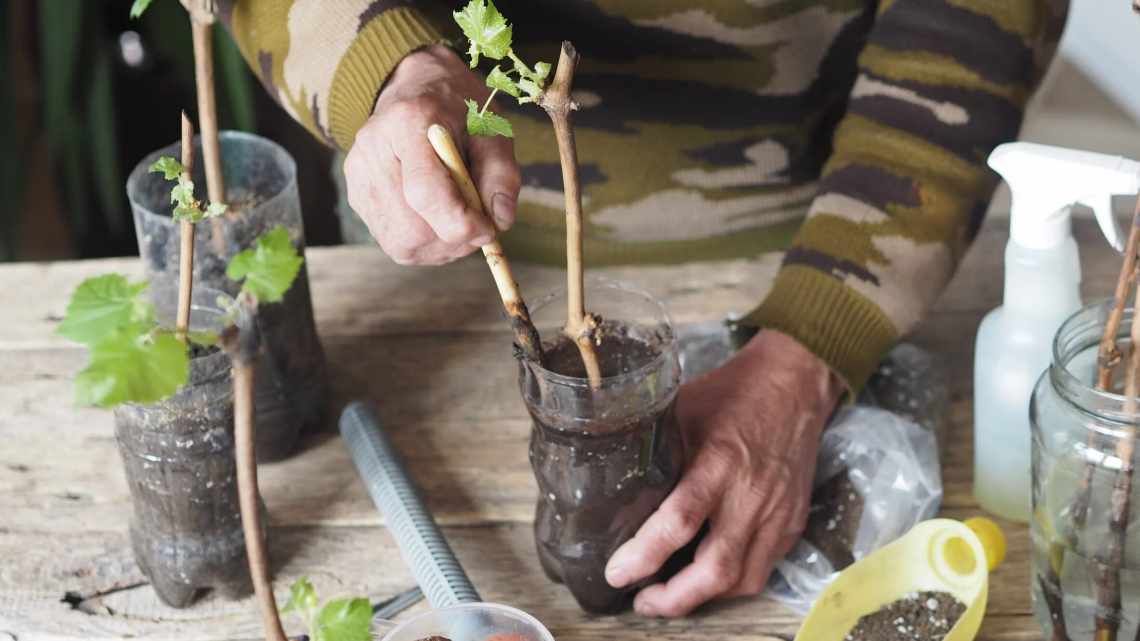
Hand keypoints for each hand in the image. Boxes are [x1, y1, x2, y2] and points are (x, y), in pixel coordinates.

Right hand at [343, 45, 520, 264]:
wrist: (415, 87)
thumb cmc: (459, 109)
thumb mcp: (492, 129)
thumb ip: (501, 173)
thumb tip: (501, 221)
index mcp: (407, 122)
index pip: (425, 191)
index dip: (460, 222)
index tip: (489, 229)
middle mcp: (373, 149)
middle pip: (410, 228)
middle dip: (452, 239)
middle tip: (478, 225)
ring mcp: (359, 176)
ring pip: (401, 243)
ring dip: (440, 245)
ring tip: (459, 218)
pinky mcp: (357, 196)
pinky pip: (393, 241)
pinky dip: (424, 243)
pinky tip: (438, 219)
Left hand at [604, 330, 844, 616]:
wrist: (794, 385)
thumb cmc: (732, 394)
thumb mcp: (681, 411)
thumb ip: (654, 448)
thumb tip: (611, 480)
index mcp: (718, 462)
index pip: (679, 521)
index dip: (645, 555)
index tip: (617, 574)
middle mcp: (751, 496)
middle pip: (716, 569)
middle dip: (675, 598)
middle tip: (642, 601)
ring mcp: (777, 514)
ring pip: (743, 580)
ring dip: (703, 598)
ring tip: (669, 596)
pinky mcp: (792, 523)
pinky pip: (763, 569)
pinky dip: (732, 584)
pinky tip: (707, 579)